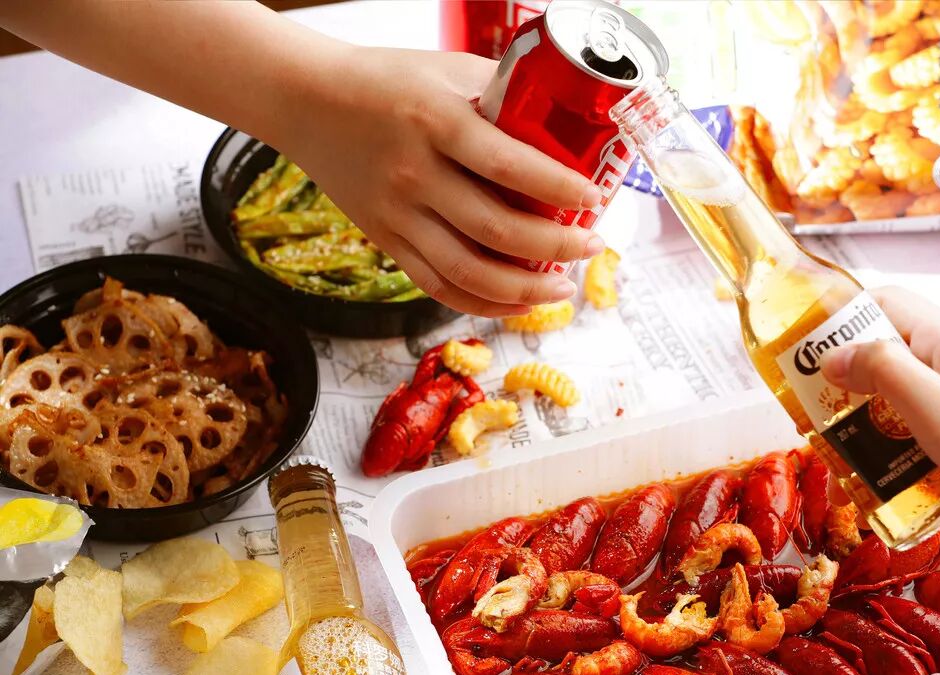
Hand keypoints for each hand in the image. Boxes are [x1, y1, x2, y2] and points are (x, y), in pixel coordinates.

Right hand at [279, 47, 604, 315]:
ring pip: (468, 271)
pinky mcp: (386, 239)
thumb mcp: (448, 70)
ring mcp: (397, 213)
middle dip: (557, 246)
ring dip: (525, 289)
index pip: (509, 164)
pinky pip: (437, 285)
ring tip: (563, 287)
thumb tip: (566, 126)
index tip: (595, 198)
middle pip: (497, 229)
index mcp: (436, 121)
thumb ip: (502, 96)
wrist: (307, 102)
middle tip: (592, 245)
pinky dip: (482, 302)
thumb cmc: (386, 80)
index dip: (559, 188)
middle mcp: (415, 173)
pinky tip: (517, 301)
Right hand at [820, 286, 939, 564]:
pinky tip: (874, 468)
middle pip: (882, 348)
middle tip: (810, 408)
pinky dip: (887, 441)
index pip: (882, 302)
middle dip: (842, 376)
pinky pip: (912, 424)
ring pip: (894, 391)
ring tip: (835, 444)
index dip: (838, 319)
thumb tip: (831, 357)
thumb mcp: (932, 407)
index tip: (802, 351)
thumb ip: (880, 372)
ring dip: (861, 414)